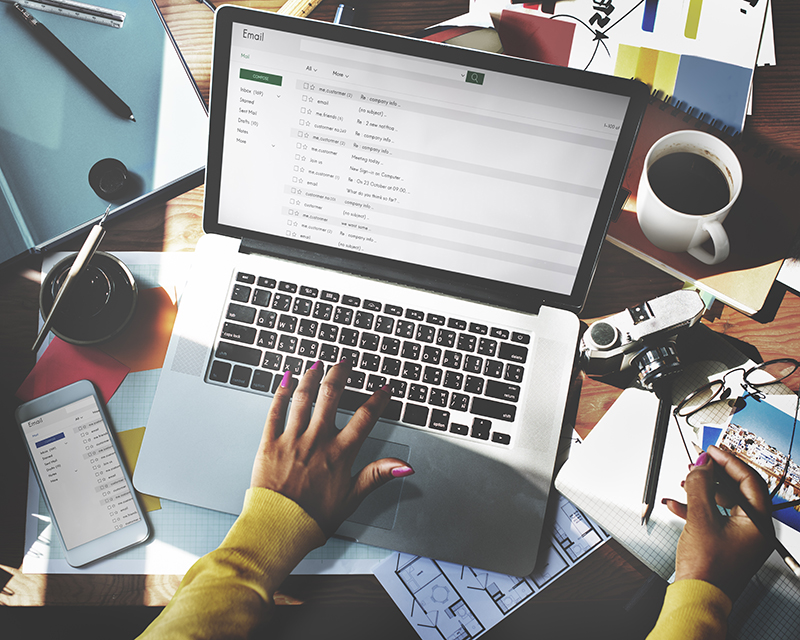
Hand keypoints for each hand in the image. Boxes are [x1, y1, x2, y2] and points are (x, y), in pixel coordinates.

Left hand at [250, 360, 413, 535]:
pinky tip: (285, 380)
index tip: (384, 389)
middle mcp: (316, 441)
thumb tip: (405, 466)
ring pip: (303, 398)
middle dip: (340, 375)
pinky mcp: (269, 443)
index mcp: (339, 454)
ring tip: (318, 364)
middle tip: (345, 363)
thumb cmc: (313, 518)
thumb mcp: (352, 498)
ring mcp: (292, 440)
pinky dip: (280, 393)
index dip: (377, 400)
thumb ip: (378, 476)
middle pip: (331, 397)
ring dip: (311, 377)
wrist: (278, 529)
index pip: (364, 418)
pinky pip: (275, 412)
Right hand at [662, 445, 772, 599]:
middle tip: (697, 463)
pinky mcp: (725, 544)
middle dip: (713, 475)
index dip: (729, 461)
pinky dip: (696, 508)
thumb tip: (702, 466)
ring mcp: (740, 538)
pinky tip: (677, 504)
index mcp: (758, 523)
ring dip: (702, 491)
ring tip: (685, 482)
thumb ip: (700, 486)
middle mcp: (754, 530)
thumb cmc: (707, 569)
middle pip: (736, 490)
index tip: (711, 450)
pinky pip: (713, 518)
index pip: (749, 481)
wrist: (697, 597)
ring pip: (723, 503)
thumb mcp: (700, 519)